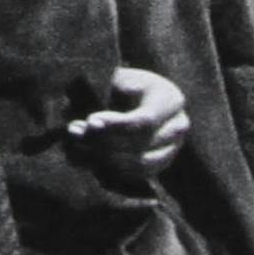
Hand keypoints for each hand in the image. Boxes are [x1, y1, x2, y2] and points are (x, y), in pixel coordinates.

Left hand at [62, 65, 191, 184]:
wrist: (135, 94)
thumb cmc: (121, 83)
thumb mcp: (115, 78)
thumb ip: (100, 90)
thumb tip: (80, 116)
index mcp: (170, 98)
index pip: (146, 120)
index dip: (116, 125)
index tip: (89, 121)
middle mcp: (178, 125)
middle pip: (141, 144)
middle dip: (104, 141)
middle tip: (75, 132)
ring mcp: (173, 148)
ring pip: (140, 164)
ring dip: (105, 158)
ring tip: (77, 145)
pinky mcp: (161, 165)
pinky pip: (137, 175)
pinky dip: (111, 169)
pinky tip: (88, 157)